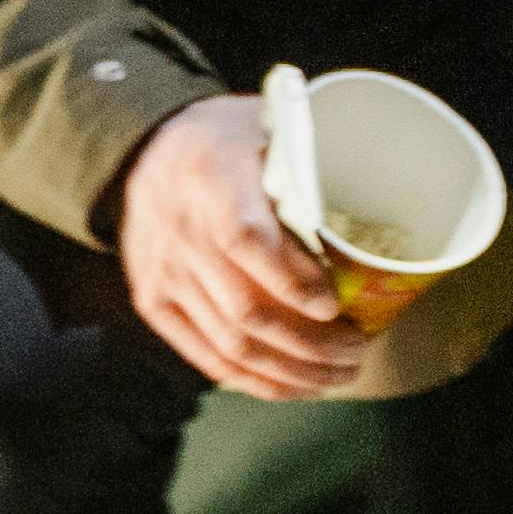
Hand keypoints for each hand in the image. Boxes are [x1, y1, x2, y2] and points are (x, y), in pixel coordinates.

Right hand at [115, 91, 364, 397]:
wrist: (144, 150)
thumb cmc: (229, 139)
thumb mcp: (270, 126)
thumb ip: (311, 167)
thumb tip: (368, 219)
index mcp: (213, 177)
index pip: (246, 240)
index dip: (293, 281)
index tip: (334, 304)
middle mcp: (181, 231)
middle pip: (246, 309)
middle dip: (311, 344)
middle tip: (359, 350)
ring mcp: (163, 273)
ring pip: (231, 344)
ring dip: (293, 371)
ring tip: (340, 375)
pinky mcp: (154, 303)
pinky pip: (207, 357)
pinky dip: (256, 381)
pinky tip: (296, 387)